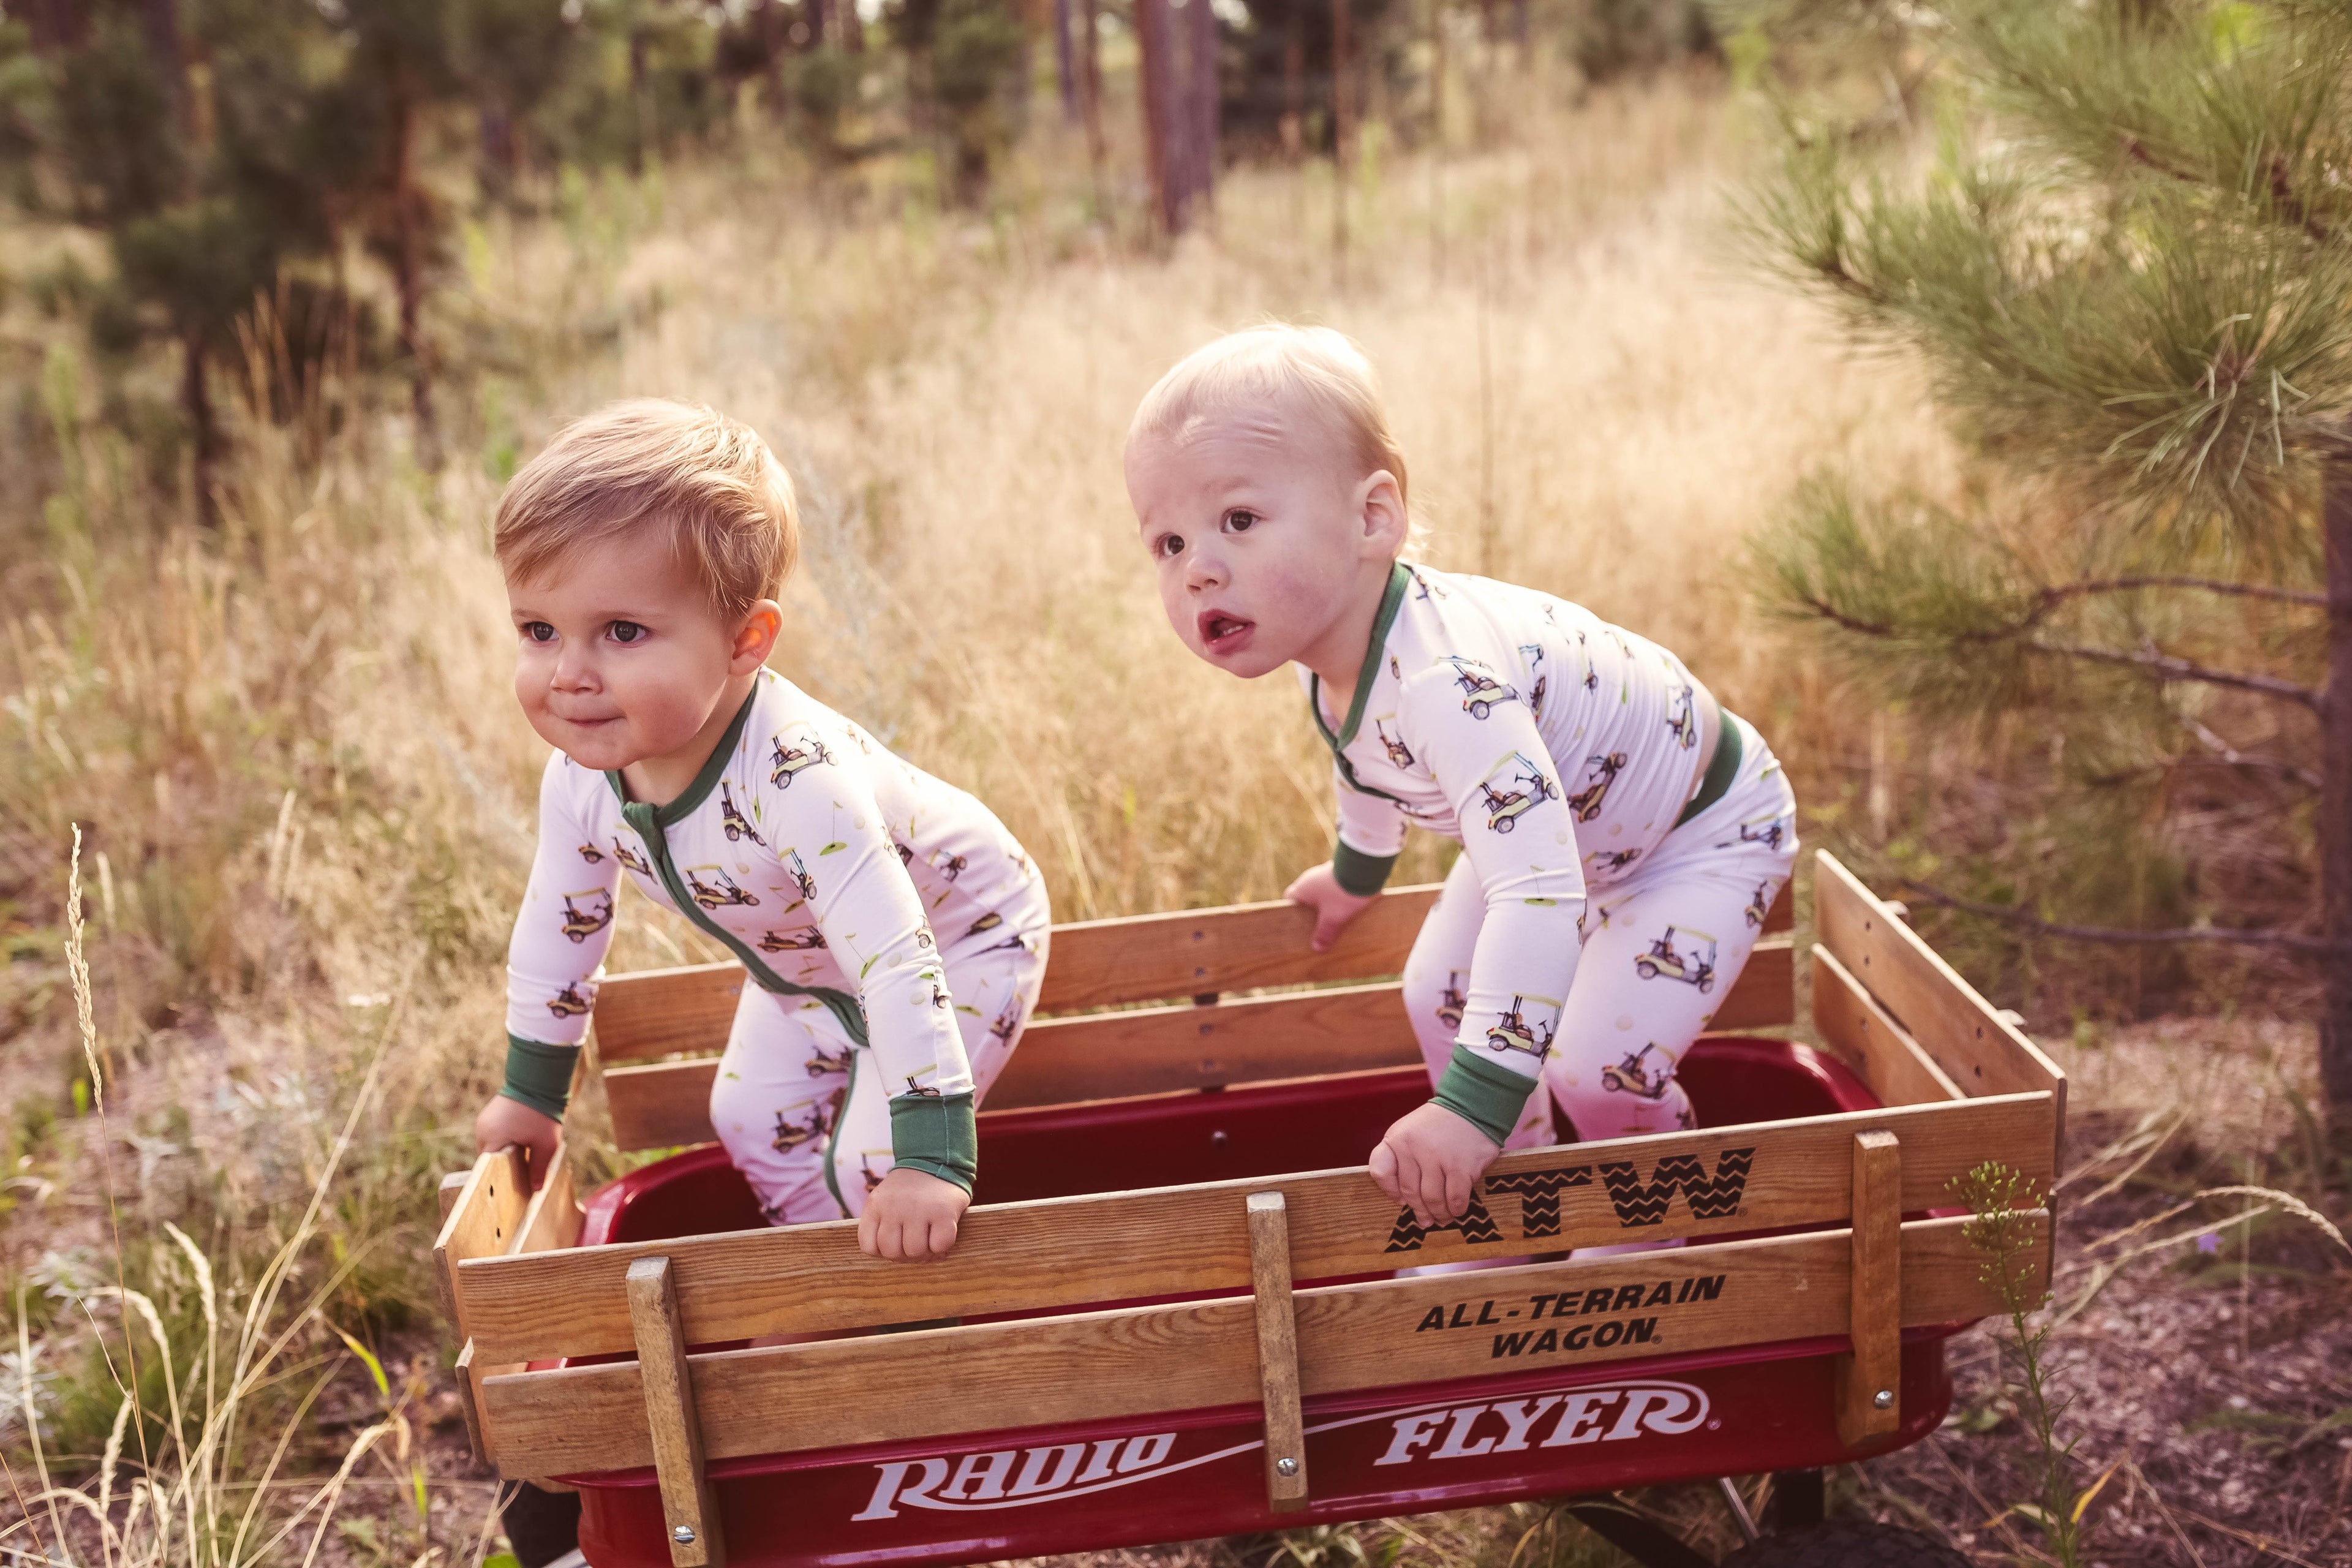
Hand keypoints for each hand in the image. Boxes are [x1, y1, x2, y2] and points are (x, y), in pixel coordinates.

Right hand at [474, 1095, 561, 1193]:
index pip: (489, 1170)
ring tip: (524, 1155)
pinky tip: (521, 1140)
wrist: (539, 1079)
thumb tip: (536, 1189)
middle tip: (522, 1174)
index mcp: (491, 1140)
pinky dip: (506, 1140)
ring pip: (493, 1146)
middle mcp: (482, 1131)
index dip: (501, 1180)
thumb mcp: (546, 1145)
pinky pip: (496, 1134)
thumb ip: (538, 1168)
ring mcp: (484, 1121)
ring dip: (506, 1152)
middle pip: (491, 1159)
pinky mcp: (490, 1114)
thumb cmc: (542, 1113)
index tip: (511, 1189)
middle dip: (506, 1166)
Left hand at [859, 1167, 970, 1261]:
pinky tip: (943, 1235)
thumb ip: (883, 1225)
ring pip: (915, 1251)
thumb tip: (897, 1257)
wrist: (935, 1159)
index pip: (868, 1246)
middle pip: (892, 1252)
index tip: (897, 1244)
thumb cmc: (910, 1190)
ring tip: (930, 1242)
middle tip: (916, 1246)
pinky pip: (939, 1245)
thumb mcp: (885, 1200)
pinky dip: (941, 1248)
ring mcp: (919, 1209)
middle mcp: (894, 1207)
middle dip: (906, 1255)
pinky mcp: (943, 1212)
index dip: (884, 1252)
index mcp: (876, 1206)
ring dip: (924, 1253)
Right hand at [1285, 862, 1374, 952]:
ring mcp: (1326, 873)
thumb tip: (1317, 947)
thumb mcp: (1333, 918)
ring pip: (1323, 893)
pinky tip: (1349, 908)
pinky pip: (1336, 887)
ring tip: (1337, 921)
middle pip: (1308, 898)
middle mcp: (1311, 878)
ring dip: (1328, 905)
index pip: (1290, 899)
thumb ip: (1324, 933)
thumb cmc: (1342, 893)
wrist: (1365, 870)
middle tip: (1320, 928)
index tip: (1299, 925)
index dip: (1293, 913)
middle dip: (1314, 912)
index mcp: (1302, 888)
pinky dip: (1339, 897)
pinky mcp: (1341, 872)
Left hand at [1369, 1101, 1501, 1228]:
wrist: (1470, 1106)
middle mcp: (1413, 1148)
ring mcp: (1438, 1157)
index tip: (1400, 1201)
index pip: (1381, 1172)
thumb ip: (1398, 1158)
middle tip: (1425, 1220)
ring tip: (1442, 1218)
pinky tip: (1457, 1210)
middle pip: (1410, 1192)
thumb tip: (1399, 1198)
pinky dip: (1456, 1209)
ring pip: (1433, 1199)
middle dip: (1419, 1210)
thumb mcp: (1407, 1131)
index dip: (1390, 1191)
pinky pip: (1455, 1198)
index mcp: (1396, 1139)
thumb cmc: (1436, 1125)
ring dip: (1438, 1214)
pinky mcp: (1461, 1165)